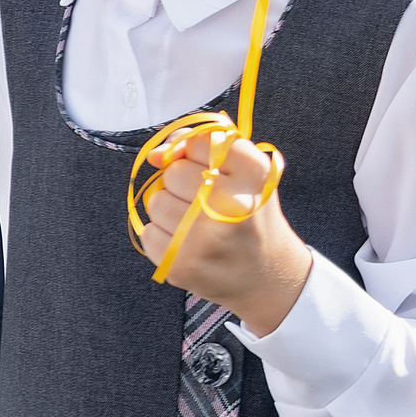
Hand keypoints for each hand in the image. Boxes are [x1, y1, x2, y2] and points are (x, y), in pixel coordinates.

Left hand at [139, 128, 313, 334]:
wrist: (267, 275)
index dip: (196, 153)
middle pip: (174, 171)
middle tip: (206, 202)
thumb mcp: (247, 172)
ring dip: (171, 210)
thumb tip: (154, 154)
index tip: (209, 169)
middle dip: (183, 183)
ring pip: (156, 201)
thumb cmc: (251, 215)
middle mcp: (232, 202)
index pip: (198, 141)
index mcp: (254, 173)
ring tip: (196, 224)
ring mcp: (205, 236)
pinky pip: (148, 232)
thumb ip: (205, 146)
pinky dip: (163, 236)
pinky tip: (188, 243)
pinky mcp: (182, 263)